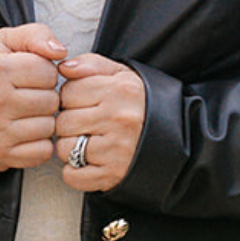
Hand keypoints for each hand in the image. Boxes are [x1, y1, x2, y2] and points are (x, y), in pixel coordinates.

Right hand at [0, 23, 66, 172]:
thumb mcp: (5, 41)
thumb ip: (36, 35)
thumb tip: (60, 52)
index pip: (49, 72)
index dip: (44, 72)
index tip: (28, 75)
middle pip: (51, 101)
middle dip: (44, 96)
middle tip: (25, 94)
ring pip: (49, 127)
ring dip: (42, 120)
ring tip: (23, 112)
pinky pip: (42, 152)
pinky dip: (38, 144)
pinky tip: (22, 131)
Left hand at [55, 54, 144, 191]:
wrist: (176, 138)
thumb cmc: (142, 106)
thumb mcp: (122, 75)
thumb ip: (91, 65)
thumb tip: (63, 68)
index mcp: (120, 90)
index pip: (68, 92)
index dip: (70, 98)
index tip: (83, 104)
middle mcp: (120, 119)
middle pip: (63, 122)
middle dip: (69, 124)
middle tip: (87, 124)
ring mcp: (117, 149)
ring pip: (65, 149)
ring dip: (71, 148)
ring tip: (90, 142)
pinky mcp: (113, 175)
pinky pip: (73, 176)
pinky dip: (75, 172)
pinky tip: (90, 161)